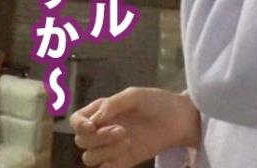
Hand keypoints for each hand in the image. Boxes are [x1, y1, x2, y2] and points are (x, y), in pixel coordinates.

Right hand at [69, 87, 199, 167]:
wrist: (180, 119)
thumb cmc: (157, 102)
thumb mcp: (134, 96)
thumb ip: (112, 104)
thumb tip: (94, 119)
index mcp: (101, 111)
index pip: (77, 121)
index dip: (79, 125)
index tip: (92, 126)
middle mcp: (102, 129)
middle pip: (81, 141)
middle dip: (98, 137)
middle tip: (122, 130)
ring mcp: (112, 147)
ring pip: (90, 157)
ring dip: (105, 150)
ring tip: (128, 140)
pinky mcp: (123, 161)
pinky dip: (108, 165)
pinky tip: (124, 153)